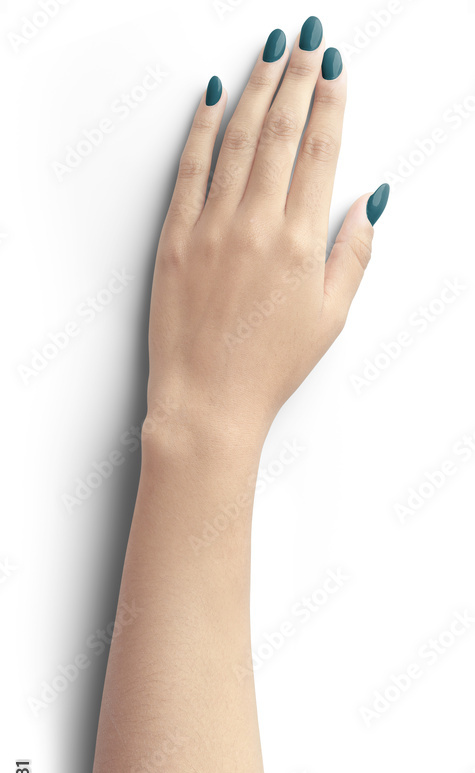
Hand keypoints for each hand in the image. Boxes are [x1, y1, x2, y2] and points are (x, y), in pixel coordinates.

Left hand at [147, 21, 388, 452]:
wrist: (207, 401)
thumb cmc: (269, 366)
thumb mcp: (331, 317)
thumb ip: (354, 253)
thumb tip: (375, 200)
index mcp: (298, 242)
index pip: (320, 152)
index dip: (331, 103)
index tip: (336, 69)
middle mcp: (255, 223)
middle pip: (282, 133)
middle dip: (299, 78)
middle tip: (309, 41)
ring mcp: (210, 226)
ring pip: (237, 139)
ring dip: (258, 89)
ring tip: (272, 51)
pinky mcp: (174, 236)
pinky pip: (189, 167)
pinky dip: (202, 127)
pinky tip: (215, 96)